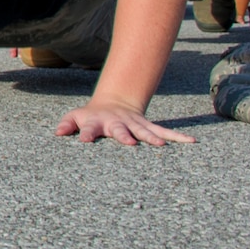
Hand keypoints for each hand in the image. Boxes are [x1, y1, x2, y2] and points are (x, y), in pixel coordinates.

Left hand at [55, 102, 194, 145]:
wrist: (114, 103)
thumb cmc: (92, 115)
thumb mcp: (76, 117)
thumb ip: (67, 124)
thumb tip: (57, 132)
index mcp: (98, 122)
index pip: (90, 128)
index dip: (86, 134)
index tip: (83, 140)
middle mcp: (118, 123)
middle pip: (120, 130)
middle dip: (124, 136)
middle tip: (129, 143)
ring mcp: (134, 124)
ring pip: (144, 131)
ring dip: (152, 138)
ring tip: (161, 146)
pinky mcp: (148, 127)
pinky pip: (164, 132)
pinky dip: (177, 137)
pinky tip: (192, 141)